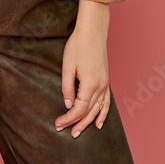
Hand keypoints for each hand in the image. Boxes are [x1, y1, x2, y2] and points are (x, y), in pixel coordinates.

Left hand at [55, 1, 109, 136]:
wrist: (93, 31)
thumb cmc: (78, 46)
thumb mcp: (67, 66)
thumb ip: (67, 87)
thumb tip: (68, 105)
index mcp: (90, 84)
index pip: (78, 109)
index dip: (67, 118)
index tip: (57, 124)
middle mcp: (100, 87)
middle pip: (88, 112)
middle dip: (75, 123)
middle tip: (63, 130)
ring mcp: (105, 85)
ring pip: (97, 110)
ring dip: (88, 122)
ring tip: (78, 132)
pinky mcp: (106, 81)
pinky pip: (106, 103)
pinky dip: (103, 114)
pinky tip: (99, 123)